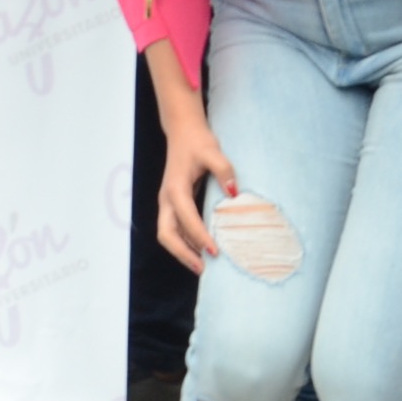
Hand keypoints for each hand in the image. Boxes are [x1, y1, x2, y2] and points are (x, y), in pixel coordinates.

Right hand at [153, 89, 238, 274]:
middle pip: (166, 233)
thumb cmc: (197, 142)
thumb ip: (224, 170)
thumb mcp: (212, 152)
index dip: (199, 236)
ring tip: (202, 265)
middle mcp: (167, 199)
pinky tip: (200, 248)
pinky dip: (185, 241)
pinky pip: (174, 228)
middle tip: (203, 268)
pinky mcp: (172, 203)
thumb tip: (234, 193)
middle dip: (182, 253)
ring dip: (183, 250)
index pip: (186, 219)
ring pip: (168, 233)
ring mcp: (167, 202)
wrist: (182, 132)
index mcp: (175, 188)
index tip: (215, 251)